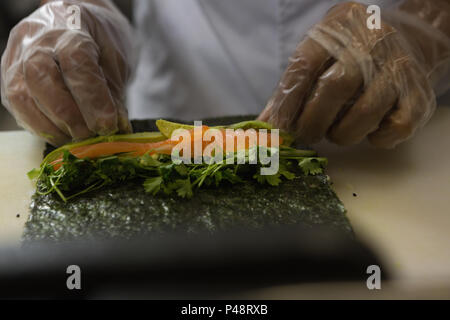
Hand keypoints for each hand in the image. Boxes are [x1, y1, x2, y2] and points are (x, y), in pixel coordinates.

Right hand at [1, 0, 134, 145]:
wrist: (76, 22)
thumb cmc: (99, 40)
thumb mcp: (116, 60)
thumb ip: (114, 93)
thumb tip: (117, 129)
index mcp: (70, 28)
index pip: (76, 64)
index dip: (93, 99)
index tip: (108, 125)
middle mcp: (36, 40)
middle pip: (42, 80)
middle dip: (70, 116)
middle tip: (93, 135)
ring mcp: (16, 58)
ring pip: (24, 97)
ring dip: (54, 126)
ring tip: (80, 137)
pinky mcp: (8, 78)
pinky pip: (19, 107)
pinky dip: (42, 127)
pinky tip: (63, 133)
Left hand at [259, 1, 449, 147]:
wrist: (406, 42)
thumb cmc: (350, 55)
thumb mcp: (318, 56)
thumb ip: (292, 88)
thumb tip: (266, 126)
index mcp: (336, 28)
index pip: (304, 66)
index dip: (287, 104)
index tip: (278, 129)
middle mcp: (371, 42)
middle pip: (334, 88)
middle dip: (313, 122)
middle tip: (307, 135)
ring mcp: (398, 67)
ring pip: (364, 113)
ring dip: (342, 134)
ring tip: (335, 131)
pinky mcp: (419, 93)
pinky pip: (395, 128)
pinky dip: (376, 139)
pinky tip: (368, 131)